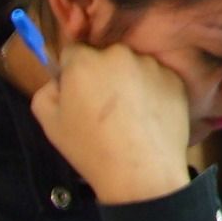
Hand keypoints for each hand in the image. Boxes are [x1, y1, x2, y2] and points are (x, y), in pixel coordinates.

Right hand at [29, 42, 191, 204]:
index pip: (74, 51)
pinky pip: (157, 79)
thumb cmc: (90, 148)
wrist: (140, 170)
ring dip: (129, 82)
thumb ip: (47, 91)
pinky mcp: (174, 78)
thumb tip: (60, 80)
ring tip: (128, 117)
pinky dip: (152, 92)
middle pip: (106, 57)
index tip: (78, 93)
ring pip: (133, 67)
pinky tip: (147, 118)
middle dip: (102, 74)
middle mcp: (120, 54)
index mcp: (85, 61)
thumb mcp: (49, 123)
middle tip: (103, 109)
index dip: (73, 72)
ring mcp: (151, 64)